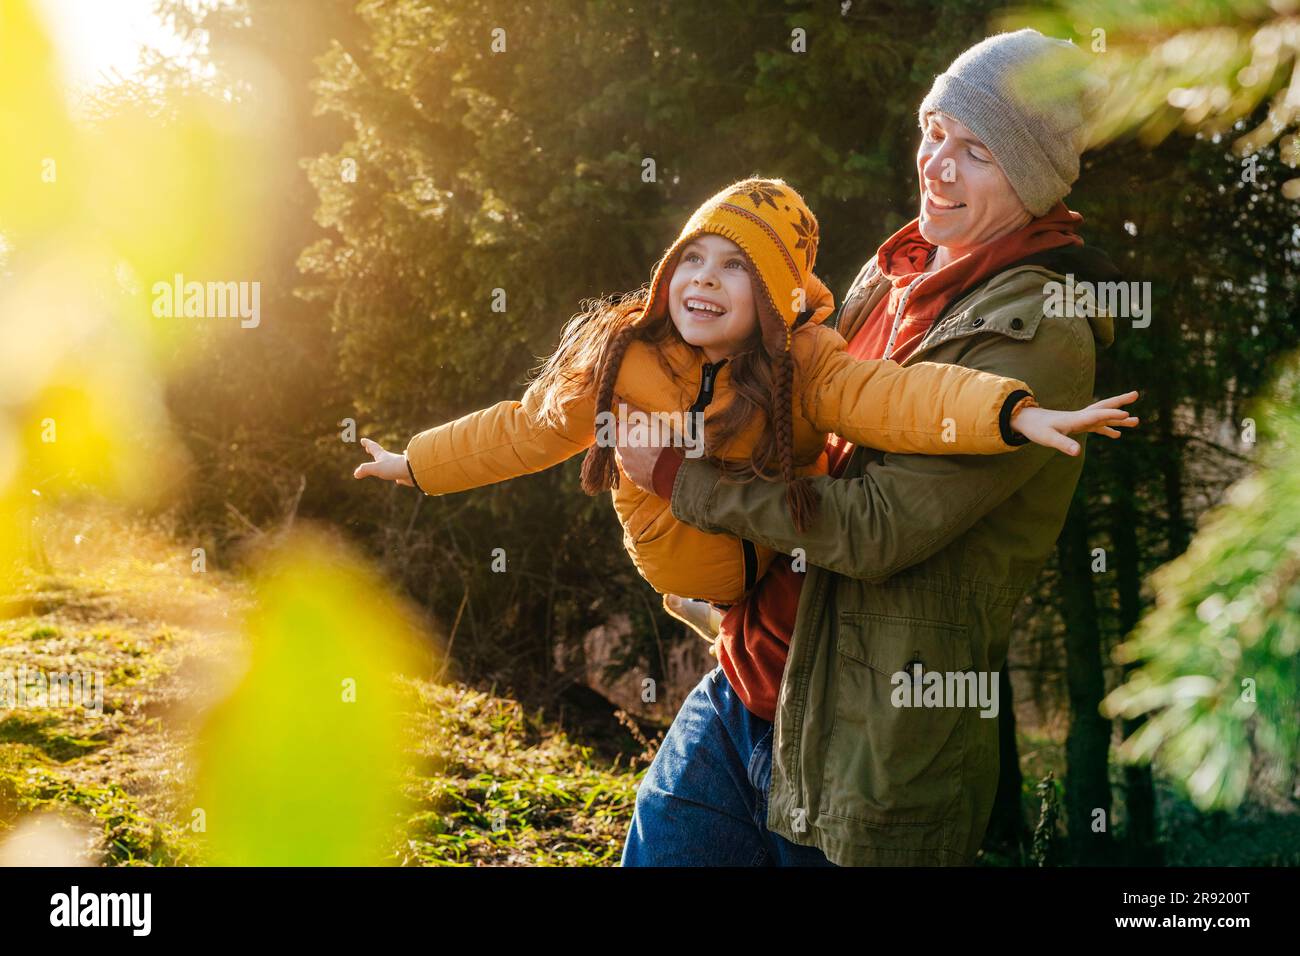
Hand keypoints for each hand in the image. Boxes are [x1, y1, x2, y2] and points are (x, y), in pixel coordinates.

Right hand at [353, 437, 413, 485]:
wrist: (414, 471)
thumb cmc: (394, 467)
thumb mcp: (376, 468)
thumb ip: (365, 470)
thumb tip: (356, 474)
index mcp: (383, 456)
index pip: (373, 448)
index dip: (367, 444)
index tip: (363, 440)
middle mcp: (391, 460)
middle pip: (381, 454)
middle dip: (374, 451)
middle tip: (369, 448)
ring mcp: (398, 466)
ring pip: (390, 464)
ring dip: (385, 463)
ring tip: (384, 464)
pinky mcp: (404, 475)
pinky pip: (399, 475)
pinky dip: (397, 477)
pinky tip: (398, 480)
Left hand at [611, 396, 668, 492]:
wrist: (675, 473)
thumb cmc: (666, 443)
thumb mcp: (654, 422)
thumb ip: (634, 411)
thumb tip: (618, 401)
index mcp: (624, 435)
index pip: (616, 427)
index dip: (626, 426)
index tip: (637, 427)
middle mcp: (621, 451)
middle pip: (621, 442)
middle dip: (631, 440)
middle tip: (649, 439)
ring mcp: (626, 466)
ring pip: (627, 456)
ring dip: (636, 454)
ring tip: (653, 453)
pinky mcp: (633, 479)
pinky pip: (634, 469)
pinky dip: (640, 466)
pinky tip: (654, 464)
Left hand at [1011, 390, 1139, 456]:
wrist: (1025, 420)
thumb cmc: (1036, 429)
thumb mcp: (1048, 439)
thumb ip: (1063, 444)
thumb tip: (1078, 453)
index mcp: (1075, 419)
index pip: (1096, 415)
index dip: (1111, 415)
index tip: (1127, 414)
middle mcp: (1080, 417)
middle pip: (1104, 407)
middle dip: (1120, 401)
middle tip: (1137, 394)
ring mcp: (1080, 420)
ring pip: (1103, 417)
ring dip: (1119, 419)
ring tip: (1137, 422)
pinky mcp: (1077, 426)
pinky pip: (1097, 426)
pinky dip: (1108, 429)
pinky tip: (1118, 435)